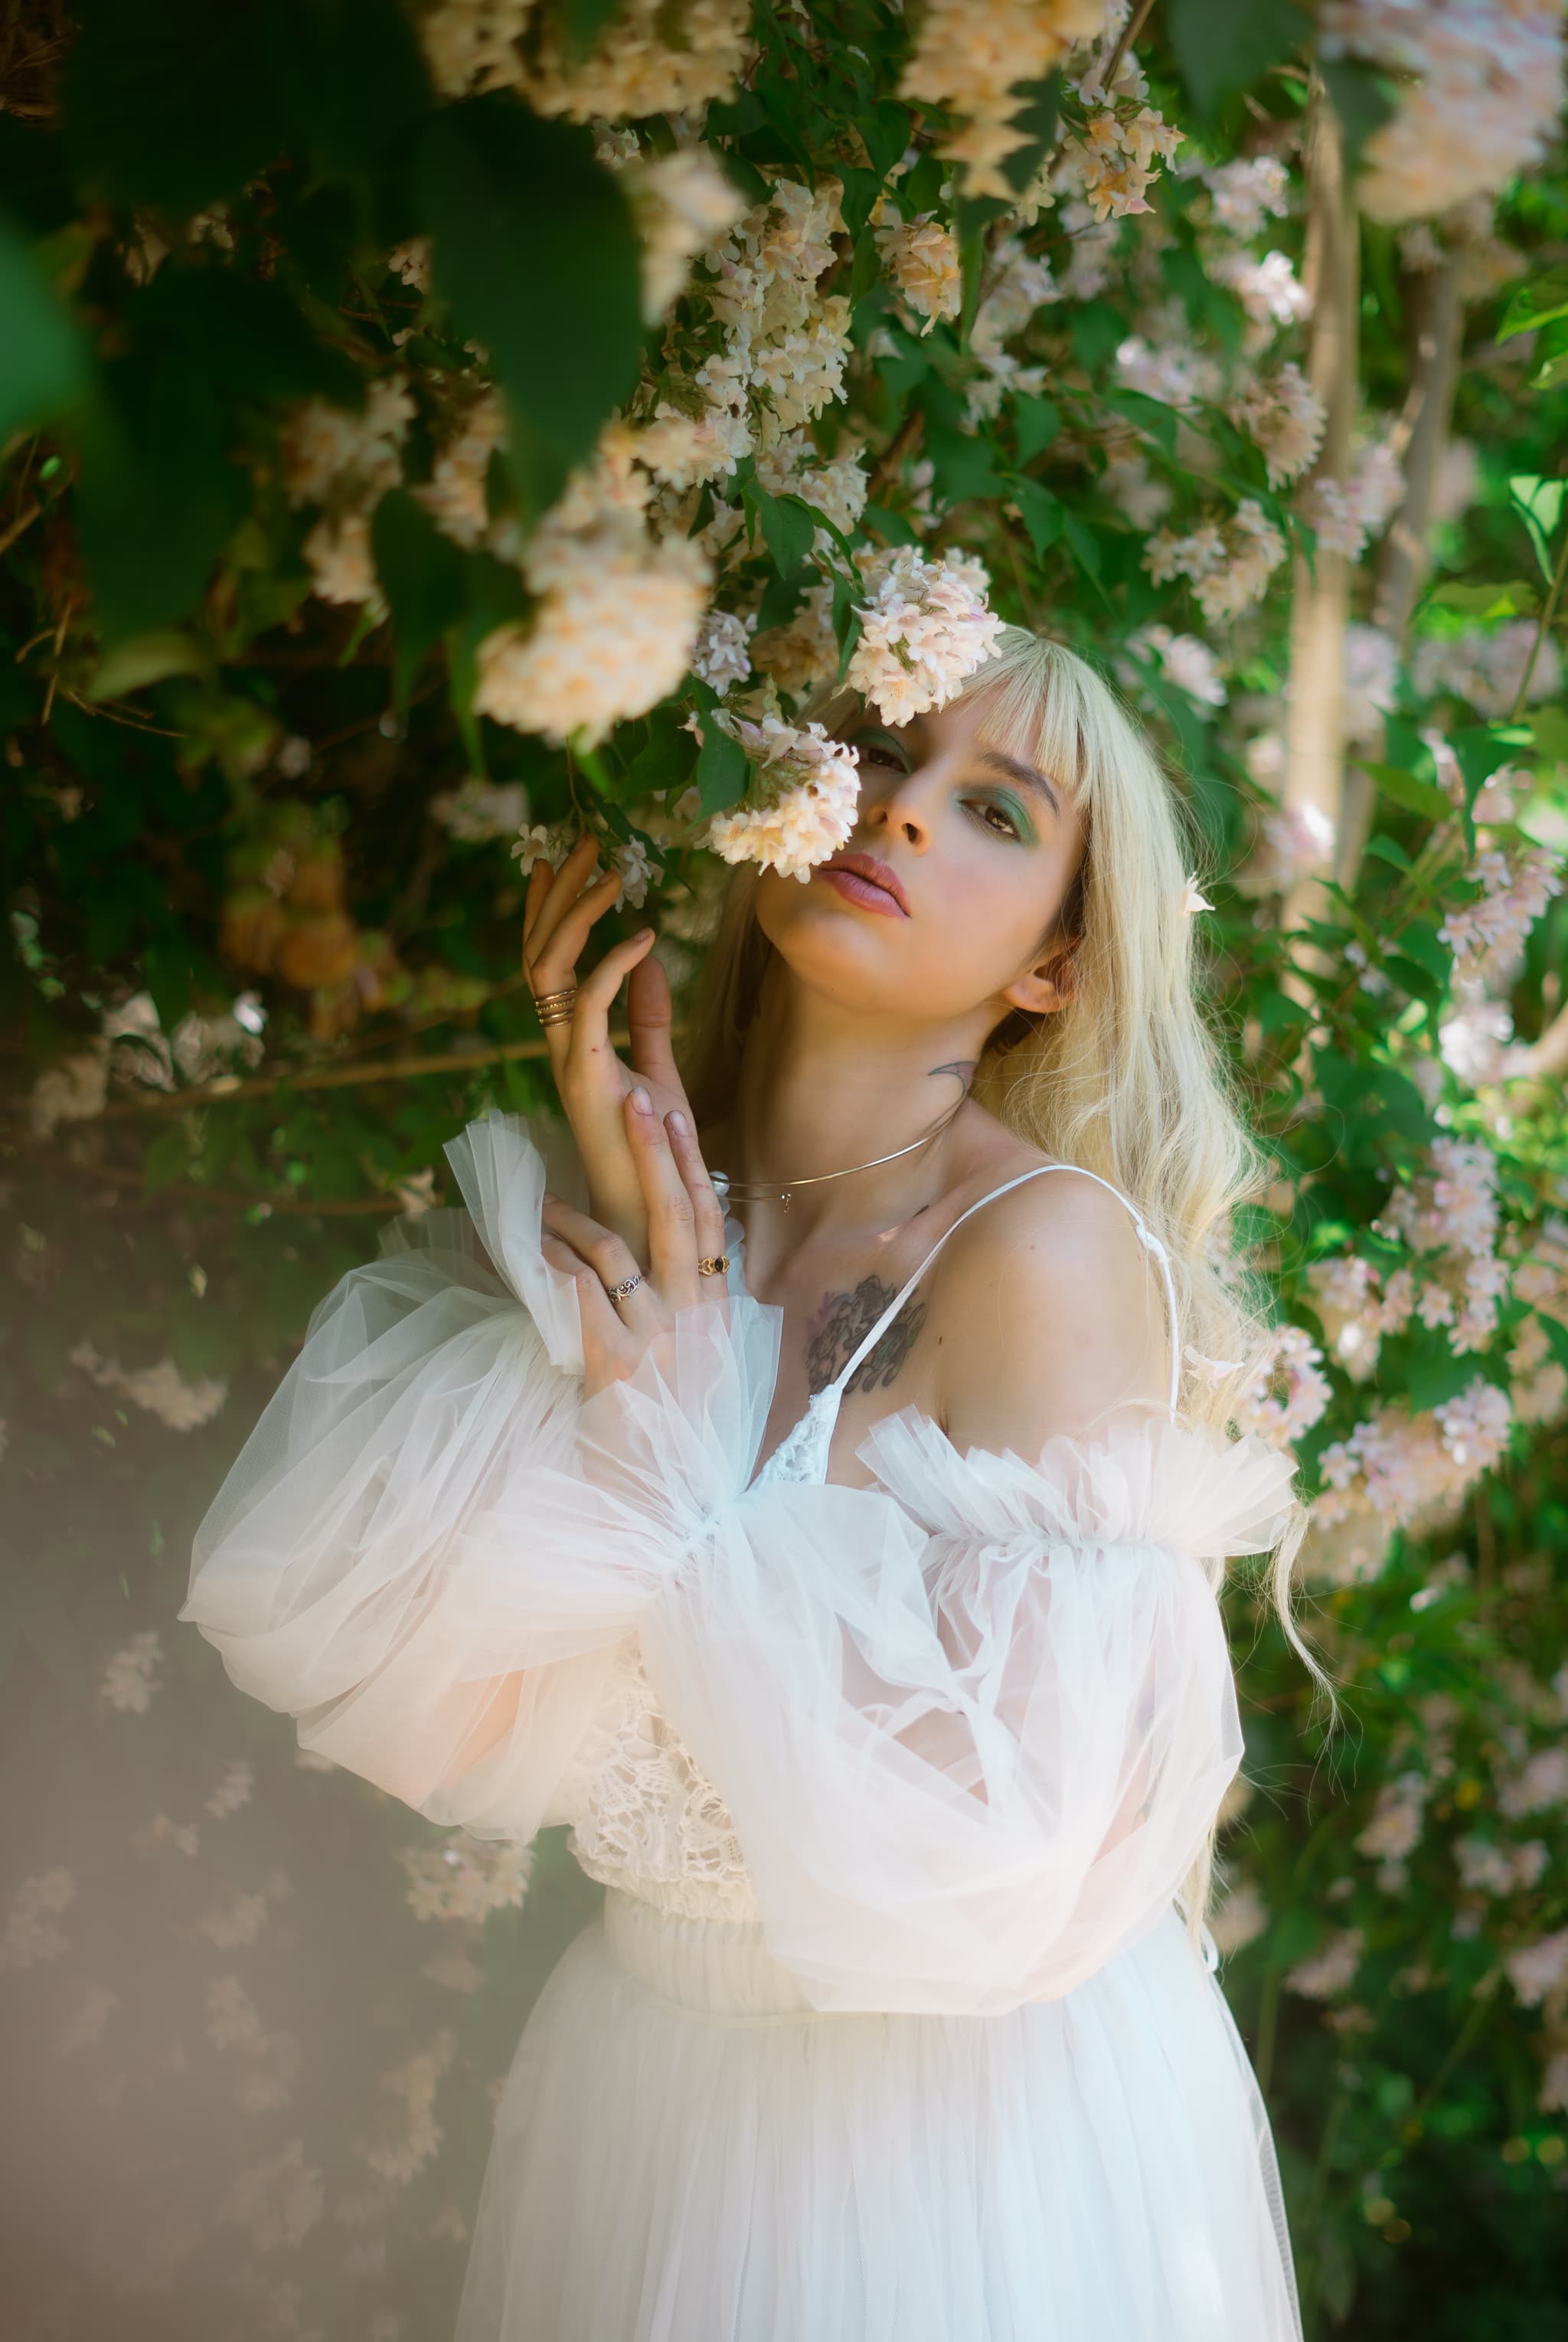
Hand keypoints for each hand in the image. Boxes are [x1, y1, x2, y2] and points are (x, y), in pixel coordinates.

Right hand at [523, 838, 694, 1265]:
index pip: (547, 962)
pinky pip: (588, 1006)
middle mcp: (558, 1046)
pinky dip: (614, 966)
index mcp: (571, 1040)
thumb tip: (650, 956)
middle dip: (558, 894)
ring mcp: (567, 1061)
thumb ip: (649, 1016)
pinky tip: (643, 936)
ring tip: (612, 874)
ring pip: (551, 971)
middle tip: (587, 843)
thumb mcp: (660, 1067)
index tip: (561, 860)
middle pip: (540, 954)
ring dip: (578, 915)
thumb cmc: (656, 1152)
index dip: (549, 909)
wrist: (654, 1215)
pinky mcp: (586, 1079)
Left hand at [538, 1086, 728, 1400]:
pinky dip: (554, 1264)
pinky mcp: (616, 1363)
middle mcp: (694, 1316)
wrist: (651, 1492)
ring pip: (614, 1249)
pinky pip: (580, 1293)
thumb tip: (679, 1240)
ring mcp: (658, 1338)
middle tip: (632, 1099)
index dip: (692, 1164)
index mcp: (714, 1307)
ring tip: (543, 1205)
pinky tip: (534, 1253)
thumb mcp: (693, 1352)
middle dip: (652, 1153)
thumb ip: (689, 1297)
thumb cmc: (661, 1416)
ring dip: (573, 1218)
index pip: (710, 1219)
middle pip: (677, 1216)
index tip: (676, 1114)